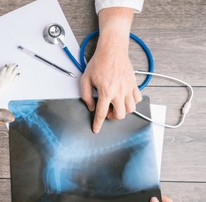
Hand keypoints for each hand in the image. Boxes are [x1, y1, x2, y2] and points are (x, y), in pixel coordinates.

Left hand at [81, 7, 141, 132]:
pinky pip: (137, 99)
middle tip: (106, 111)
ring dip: (122, 111)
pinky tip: (124, 99)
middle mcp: (119, 92)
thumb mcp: (85, 79)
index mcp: (105, 92)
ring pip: (131, 109)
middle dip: (112, 117)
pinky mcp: (134, 84)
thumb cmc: (99, 62)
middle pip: (120, 115)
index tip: (96, 129)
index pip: (101, 113)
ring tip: (115, 106)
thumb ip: (86, 95)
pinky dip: (132, 102)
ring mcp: (128, 88)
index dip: (98, 124)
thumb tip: (91, 107)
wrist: (112, 50)